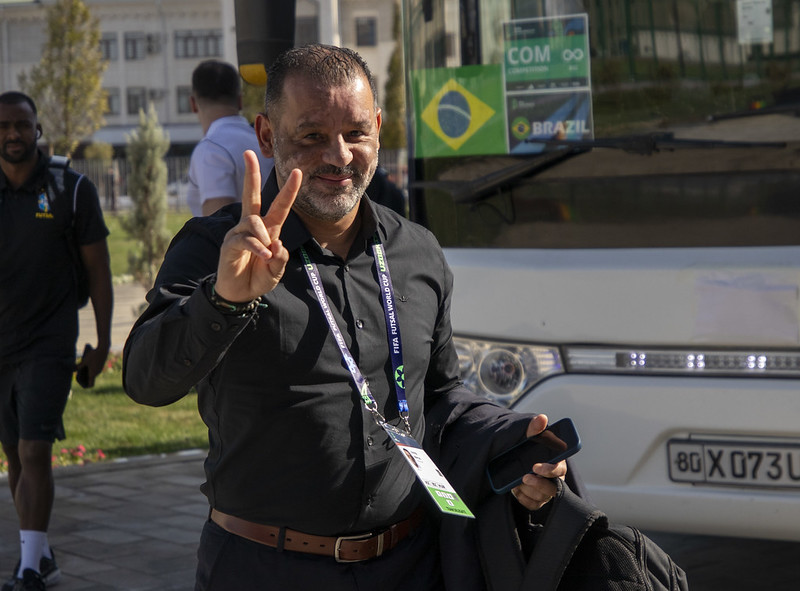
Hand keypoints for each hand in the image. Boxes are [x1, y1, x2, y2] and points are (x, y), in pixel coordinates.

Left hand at [75, 343, 109, 387]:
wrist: (103, 349)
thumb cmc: (93, 355)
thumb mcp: (84, 361)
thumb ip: (78, 366)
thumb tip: (72, 370)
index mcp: (93, 374)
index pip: (90, 385)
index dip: (85, 386)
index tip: (80, 383)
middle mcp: (97, 373)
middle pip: (90, 379)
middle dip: (83, 379)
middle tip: (78, 375)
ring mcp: (99, 369)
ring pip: (92, 374)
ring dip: (86, 373)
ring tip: (80, 370)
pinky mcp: (100, 365)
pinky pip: (94, 370)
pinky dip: (90, 369)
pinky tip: (85, 364)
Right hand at [215, 150, 300, 301]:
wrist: (240, 294)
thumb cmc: (258, 278)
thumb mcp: (276, 270)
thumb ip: (280, 258)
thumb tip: (277, 243)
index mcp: (268, 229)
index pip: (280, 206)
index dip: (289, 190)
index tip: (297, 171)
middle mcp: (252, 226)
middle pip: (252, 195)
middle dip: (250, 174)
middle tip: (248, 152)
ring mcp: (239, 233)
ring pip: (254, 222)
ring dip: (264, 237)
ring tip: (267, 255)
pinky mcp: (230, 244)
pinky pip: (246, 239)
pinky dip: (257, 247)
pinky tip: (263, 255)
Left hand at [510, 414, 567, 510]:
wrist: (513, 458)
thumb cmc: (527, 448)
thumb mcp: (529, 437)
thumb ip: (535, 429)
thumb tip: (542, 418)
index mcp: (557, 463)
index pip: (559, 469)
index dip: (549, 469)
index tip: (535, 466)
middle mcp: (555, 479)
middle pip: (553, 487)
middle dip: (538, 484)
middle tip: (524, 477)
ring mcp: (546, 491)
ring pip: (541, 497)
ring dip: (528, 490)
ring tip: (516, 482)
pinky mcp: (537, 500)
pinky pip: (532, 504)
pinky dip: (523, 498)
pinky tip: (515, 489)